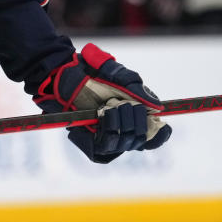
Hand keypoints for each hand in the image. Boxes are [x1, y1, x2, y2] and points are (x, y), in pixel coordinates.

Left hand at [34, 44, 170, 162]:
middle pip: (141, 139)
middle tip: (122, 103)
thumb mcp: (115, 72)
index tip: (157, 122)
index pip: (155, 134)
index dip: (158, 133)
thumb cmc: (89, 71)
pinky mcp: (89, 142)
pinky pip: (103, 150)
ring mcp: (106, 136)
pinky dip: (107, 133)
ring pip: (124, 144)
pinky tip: (101, 118)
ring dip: (121, 125)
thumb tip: (156, 106)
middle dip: (136, 120)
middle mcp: (122, 128)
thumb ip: (136, 86)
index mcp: (133, 113)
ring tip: (109, 108)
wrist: (63, 74)